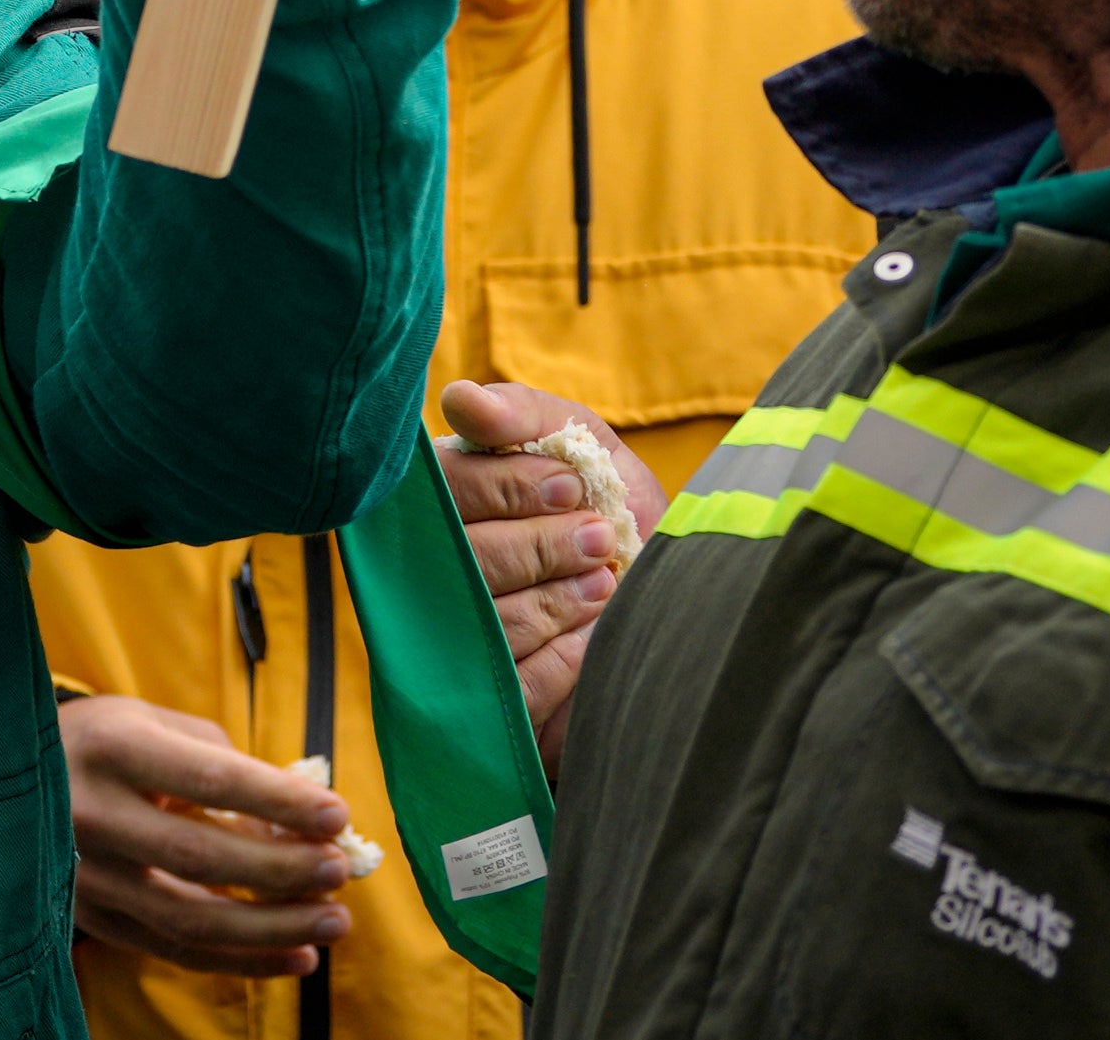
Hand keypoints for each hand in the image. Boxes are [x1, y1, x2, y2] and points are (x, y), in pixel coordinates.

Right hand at [62, 689, 360, 977]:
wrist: (5, 780)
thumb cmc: (99, 741)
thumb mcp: (147, 720)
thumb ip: (218, 756)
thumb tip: (294, 813)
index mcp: (113, 747)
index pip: (209, 779)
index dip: (278, 801)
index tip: (336, 815)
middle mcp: (92, 814)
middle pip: (202, 857)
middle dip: (282, 871)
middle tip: (338, 872)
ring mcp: (87, 876)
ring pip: (191, 919)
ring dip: (272, 929)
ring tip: (333, 923)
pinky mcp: (91, 918)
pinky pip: (175, 951)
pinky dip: (241, 961)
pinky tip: (294, 956)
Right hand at [440, 380, 665, 761]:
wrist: (679, 616)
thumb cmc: (617, 522)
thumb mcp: (589, 453)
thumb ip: (527, 418)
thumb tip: (460, 399)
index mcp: (442, 503)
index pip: (446, 488)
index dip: (509, 487)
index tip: (572, 487)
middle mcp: (430, 573)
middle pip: (460, 557)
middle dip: (542, 546)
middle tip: (602, 541)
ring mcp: (451, 646)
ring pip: (486, 623)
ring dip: (558, 601)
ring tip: (604, 586)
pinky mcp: (485, 711)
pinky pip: (513, 688)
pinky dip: (564, 661)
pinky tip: (591, 642)